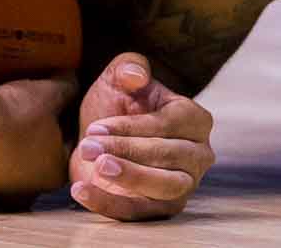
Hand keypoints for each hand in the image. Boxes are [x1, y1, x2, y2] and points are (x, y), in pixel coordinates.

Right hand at [0, 73, 77, 205]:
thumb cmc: (15, 113)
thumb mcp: (48, 92)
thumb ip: (67, 87)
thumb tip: (72, 78)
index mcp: (53, 173)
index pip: (65, 146)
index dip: (59, 122)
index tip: (47, 106)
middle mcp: (24, 194)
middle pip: (32, 162)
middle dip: (28, 141)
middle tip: (17, 114)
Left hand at [69, 53, 213, 220]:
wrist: (99, 136)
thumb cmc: (118, 102)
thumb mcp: (118, 77)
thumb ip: (128, 66)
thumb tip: (137, 75)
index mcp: (195, 118)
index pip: (169, 124)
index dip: (133, 127)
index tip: (97, 127)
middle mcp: (198, 154)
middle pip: (168, 156)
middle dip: (126, 151)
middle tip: (89, 147)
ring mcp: (184, 185)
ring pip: (164, 188)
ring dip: (129, 178)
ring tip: (97, 167)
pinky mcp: (162, 209)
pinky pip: (140, 213)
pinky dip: (110, 204)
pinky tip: (82, 190)